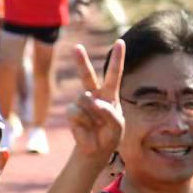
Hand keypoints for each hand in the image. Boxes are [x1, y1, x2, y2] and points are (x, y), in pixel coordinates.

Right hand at [66, 40, 123, 162]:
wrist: (95, 150)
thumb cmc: (109, 136)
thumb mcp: (118, 126)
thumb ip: (110, 113)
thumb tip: (93, 102)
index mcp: (110, 95)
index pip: (114, 74)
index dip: (117, 59)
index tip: (120, 42)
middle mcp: (94, 95)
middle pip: (86, 75)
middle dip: (81, 61)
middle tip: (76, 47)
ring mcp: (82, 103)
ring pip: (84, 99)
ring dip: (92, 114)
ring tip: (95, 125)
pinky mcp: (72, 113)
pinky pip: (76, 112)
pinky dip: (83, 121)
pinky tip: (86, 128)